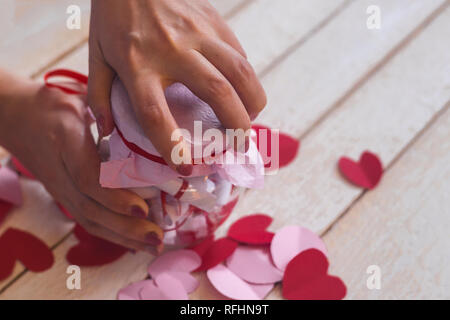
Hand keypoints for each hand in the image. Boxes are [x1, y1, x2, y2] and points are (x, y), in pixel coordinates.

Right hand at [0, 75, 162, 253]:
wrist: (16, 117)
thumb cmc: (55, 105)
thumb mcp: (82, 100)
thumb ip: (111, 114)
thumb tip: (151, 132)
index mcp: (67, 141)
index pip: (88, 178)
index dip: (115, 197)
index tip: (142, 209)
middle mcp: (61, 172)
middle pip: (91, 208)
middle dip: (126, 227)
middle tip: (157, 236)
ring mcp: (60, 188)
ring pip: (89, 220)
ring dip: (123, 237)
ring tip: (153, 245)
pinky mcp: (63, 196)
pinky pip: (87, 220)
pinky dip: (112, 234)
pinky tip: (135, 242)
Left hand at [88, 0, 266, 172]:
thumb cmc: (113, 14)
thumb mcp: (96, 54)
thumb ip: (98, 95)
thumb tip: (108, 134)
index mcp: (137, 64)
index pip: (156, 114)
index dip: (173, 148)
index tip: (186, 169)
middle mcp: (172, 49)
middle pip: (217, 93)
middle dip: (236, 128)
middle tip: (239, 147)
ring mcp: (198, 33)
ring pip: (240, 72)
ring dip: (252, 103)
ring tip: (249, 120)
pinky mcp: (215, 21)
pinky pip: (240, 55)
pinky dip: (246, 80)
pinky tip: (241, 91)